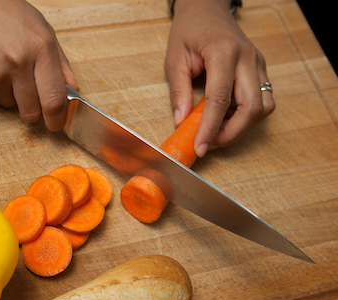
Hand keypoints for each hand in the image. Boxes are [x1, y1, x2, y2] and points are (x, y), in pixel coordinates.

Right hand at [0, 0, 77, 131]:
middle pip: (31, 111)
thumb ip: (60, 63)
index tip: (56, 124)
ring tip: (5, 65)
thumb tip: (72, 91)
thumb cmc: (8, 11)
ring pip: (8, 103)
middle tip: (31, 100)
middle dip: (33, 112)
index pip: (53, 99)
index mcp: (41, 48)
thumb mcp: (43, 29)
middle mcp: (18, 62)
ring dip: (10, 93)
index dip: (56, 119)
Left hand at [165, 0, 274, 156]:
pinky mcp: (261, 70)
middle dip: (231, 133)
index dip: (211, 128)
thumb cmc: (189, 31)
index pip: (221, 99)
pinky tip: (225, 117)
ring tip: (216, 131)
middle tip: (208, 144)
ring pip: (263, 107)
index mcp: (224, 52)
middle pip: (251, 108)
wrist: (207, 9)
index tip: (200, 147)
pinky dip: (245, 116)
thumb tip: (180, 121)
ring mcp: (258, 64)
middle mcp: (247, 58)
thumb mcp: (174, 59)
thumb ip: (178, 91)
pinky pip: (262, 100)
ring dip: (241, 127)